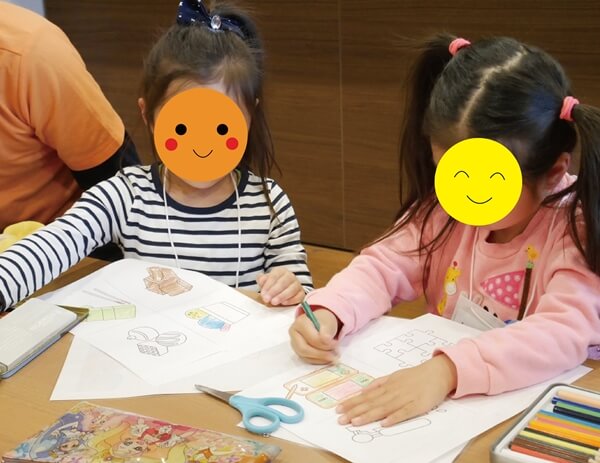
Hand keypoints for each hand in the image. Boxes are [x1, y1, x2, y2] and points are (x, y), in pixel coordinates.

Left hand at [257, 268, 303, 305]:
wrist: (284, 291)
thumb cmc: (273, 286)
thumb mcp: (266, 282)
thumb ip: (262, 280)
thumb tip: (261, 279)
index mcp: (280, 271)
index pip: (274, 276)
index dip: (268, 285)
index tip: (263, 294)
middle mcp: (290, 276)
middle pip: (283, 282)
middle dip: (274, 291)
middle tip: (267, 299)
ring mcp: (297, 284)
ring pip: (292, 289)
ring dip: (282, 296)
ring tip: (274, 302)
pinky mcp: (301, 293)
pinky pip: (299, 296)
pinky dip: (292, 300)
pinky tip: (284, 303)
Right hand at [289, 308, 339, 363]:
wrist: (319, 322)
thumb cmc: (323, 321)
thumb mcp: (327, 322)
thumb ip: (326, 330)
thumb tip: (326, 340)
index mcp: (300, 323)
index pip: (312, 339)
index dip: (325, 344)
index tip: (336, 344)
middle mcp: (294, 334)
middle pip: (304, 349)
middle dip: (321, 354)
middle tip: (335, 356)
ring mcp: (294, 344)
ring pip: (306, 357)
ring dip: (321, 359)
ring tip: (333, 355)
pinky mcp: (298, 352)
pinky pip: (308, 360)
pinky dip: (319, 361)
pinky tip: (328, 358)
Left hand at [336, 354, 456, 425]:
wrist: (438, 372)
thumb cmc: (415, 376)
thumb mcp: (394, 376)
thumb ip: (379, 383)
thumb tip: (363, 390)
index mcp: (387, 385)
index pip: (366, 396)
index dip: (352, 402)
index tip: (338, 409)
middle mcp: (393, 391)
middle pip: (371, 403)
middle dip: (354, 411)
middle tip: (340, 419)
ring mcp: (405, 398)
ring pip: (384, 408)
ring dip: (368, 415)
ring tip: (355, 422)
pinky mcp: (418, 405)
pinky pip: (404, 413)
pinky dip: (394, 417)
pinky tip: (384, 423)